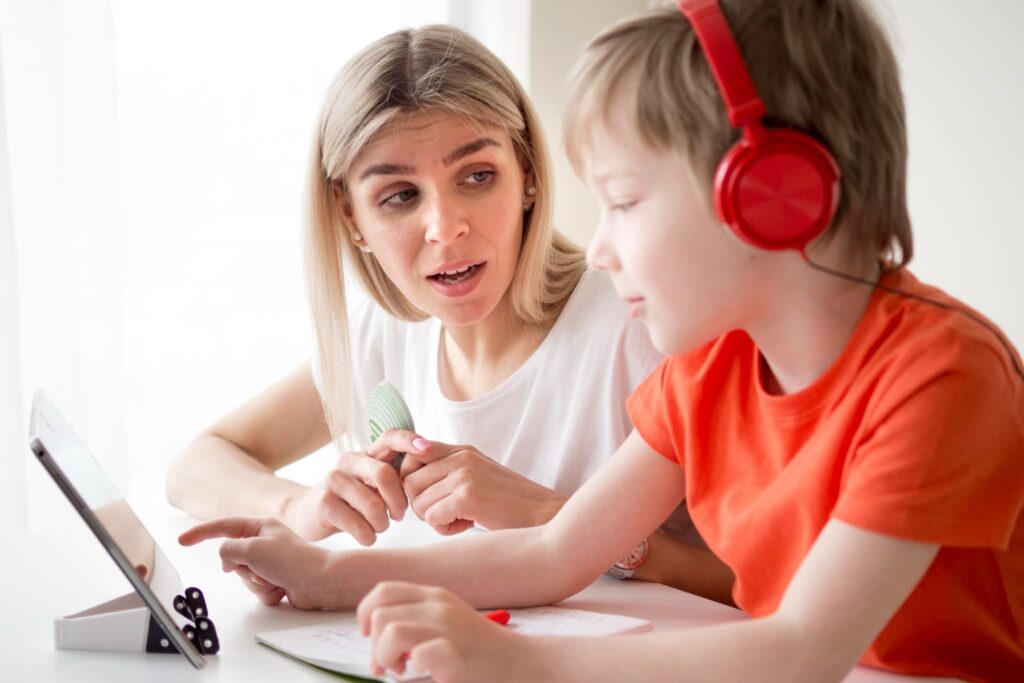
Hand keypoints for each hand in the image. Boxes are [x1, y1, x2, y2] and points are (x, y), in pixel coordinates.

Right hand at [179, 517, 331, 609]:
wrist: (320, 582)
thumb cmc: (293, 560)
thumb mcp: (252, 548)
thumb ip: (228, 550)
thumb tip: (226, 559)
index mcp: (260, 526)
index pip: (223, 527)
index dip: (200, 532)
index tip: (182, 540)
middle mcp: (264, 543)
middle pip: (232, 558)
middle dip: (243, 569)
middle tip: (262, 569)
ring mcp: (270, 562)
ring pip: (243, 577)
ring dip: (256, 583)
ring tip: (275, 579)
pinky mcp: (276, 580)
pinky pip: (256, 590)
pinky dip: (266, 593)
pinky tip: (282, 588)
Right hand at [282, 430, 426, 543]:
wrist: (307, 513)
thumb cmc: (350, 500)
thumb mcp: (370, 484)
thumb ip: (392, 479)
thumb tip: (424, 482)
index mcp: (365, 454)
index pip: (389, 437)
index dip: (409, 441)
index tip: (427, 450)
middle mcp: (348, 461)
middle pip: (384, 475)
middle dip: (398, 501)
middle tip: (399, 516)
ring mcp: (333, 480)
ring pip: (374, 506)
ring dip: (382, 524)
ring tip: (378, 527)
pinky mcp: (324, 503)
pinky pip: (359, 525)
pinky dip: (368, 537)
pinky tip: (366, 537)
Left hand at [357, 581, 526, 680]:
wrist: (518, 662)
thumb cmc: (477, 649)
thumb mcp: (446, 620)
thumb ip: (416, 619)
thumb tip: (374, 638)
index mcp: (434, 596)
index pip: (382, 592)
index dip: (366, 614)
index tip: (370, 637)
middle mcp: (439, 606)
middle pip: (379, 614)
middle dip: (373, 645)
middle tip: (389, 665)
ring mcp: (448, 629)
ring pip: (390, 631)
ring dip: (386, 656)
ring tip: (402, 669)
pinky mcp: (455, 655)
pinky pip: (419, 653)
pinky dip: (414, 665)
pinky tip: (424, 672)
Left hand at [397, 440, 567, 533]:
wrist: (545, 515)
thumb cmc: (510, 504)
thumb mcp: (478, 476)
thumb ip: (449, 472)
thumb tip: (410, 482)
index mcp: (461, 450)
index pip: (412, 456)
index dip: (412, 481)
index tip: (428, 498)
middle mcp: (460, 457)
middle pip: (408, 482)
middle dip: (421, 505)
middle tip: (447, 514)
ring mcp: (463, 475)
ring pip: (417, 502)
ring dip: (434, 519)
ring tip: (461, 519)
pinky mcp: (467, 496)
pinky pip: (432, 518)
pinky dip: (445, 529)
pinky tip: (468, 525)